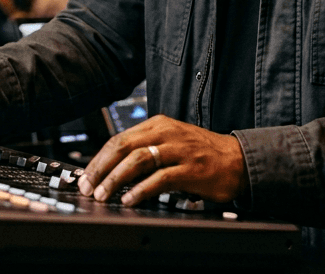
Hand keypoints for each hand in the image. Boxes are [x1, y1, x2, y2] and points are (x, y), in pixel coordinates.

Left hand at [77, 115, 248, 205]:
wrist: (238, 159)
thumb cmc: (201, 153)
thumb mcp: (171, 142)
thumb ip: (145, 150)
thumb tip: (111, 169)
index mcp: (158, 125)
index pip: (119, 138)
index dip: (99, 159)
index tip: (86, 176)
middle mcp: (166, 133)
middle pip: (123, 146)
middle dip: (101, 168)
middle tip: (89, 187)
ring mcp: (179, 150)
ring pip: (138, 160)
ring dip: (116, 179)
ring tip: (104, 194)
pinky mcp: (192, 169)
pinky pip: (161, 178)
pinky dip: (142, 189)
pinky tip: (130, 199)